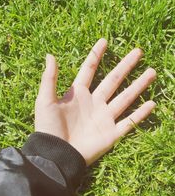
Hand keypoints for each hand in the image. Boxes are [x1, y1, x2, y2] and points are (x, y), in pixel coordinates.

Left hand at [35, 38, 155, 165]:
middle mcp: (94, 103)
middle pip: (113, 80)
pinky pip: (129, 122)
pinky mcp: (111, 134)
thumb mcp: (45, 100)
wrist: (56, 154)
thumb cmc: (48, 128)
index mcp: (78, 94)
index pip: (89, 69)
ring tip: (151, 72)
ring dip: (138, 85)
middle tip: (138, 52)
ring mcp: (104, 118)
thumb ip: (49, 79)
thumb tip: (50, 55)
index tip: (104, 41)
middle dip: (126, 66)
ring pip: (125, 98)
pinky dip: (140, 114)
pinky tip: (151, 104)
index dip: (96, 55)